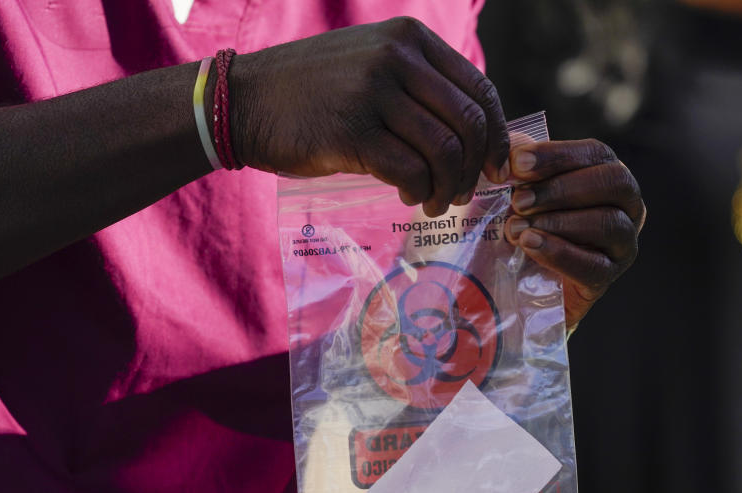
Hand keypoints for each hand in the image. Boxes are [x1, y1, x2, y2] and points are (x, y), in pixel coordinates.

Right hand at [230, 17, 509, 216]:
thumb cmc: (312, 93)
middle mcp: (398, 57)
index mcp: (410, 39)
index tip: (497, 168)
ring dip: (448, 188)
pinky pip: (410, 170)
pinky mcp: (351, 131)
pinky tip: (411, 198)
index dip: (498, 136)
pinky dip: (420, 192)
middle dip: (476, 169)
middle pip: (470, 122)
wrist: (243, 101)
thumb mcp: (371, 65)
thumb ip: (419, 86)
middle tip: (465, 194)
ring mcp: (374, 92)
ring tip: (435, 203)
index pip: (480, 89)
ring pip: (445, 150)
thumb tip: (474, 135)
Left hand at [503, 139, 644, 327]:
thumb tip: (513, 148)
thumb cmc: (521, 220)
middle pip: (612, 183)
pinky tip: (530, 245)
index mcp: (608, 172)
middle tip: (519, 200)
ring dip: (557, 222)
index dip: (557, 155)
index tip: (518, 164)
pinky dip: (559, 253)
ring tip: (517, 227)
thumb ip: (518, 164)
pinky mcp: (607, 277)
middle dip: (561, 189)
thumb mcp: (516, 188)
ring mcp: (622, 243)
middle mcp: (627, 205)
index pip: (595, 153)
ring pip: (607, 223)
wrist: (515, 280)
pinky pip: (592, 266)